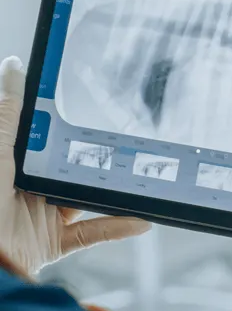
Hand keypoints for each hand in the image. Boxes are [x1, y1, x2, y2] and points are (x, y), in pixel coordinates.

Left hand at [0, 56, 149, 275]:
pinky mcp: (51, 243)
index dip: (60, 116)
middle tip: (124, 131)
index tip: (86, 96)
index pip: (40, 134)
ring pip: (83, 195)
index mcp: (12, 164)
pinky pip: (91, 232)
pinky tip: (140, 218)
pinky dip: (117, 226)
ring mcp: (40, 215)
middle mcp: (27, 187)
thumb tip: (14, 68)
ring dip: (110, 186)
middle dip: (94, 150)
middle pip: (67, 163)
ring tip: (138, 169)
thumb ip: (9, 115)